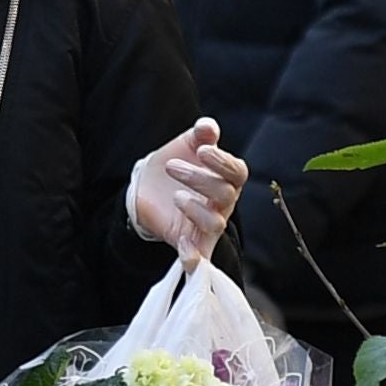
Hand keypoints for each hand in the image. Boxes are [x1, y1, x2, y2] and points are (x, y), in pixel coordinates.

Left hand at [130, 117, 247, 261]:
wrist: (148, 187)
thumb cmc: (175, 164)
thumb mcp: (186, 145)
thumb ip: (200, 135)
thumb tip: (207, 126)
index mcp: (226, 178)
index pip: (237, 172)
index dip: (222, 162)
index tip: (201, 150)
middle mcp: (222, 204)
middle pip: (225, 195)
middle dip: (199, 179)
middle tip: (171, 166)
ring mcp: (207, 224)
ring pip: (216, 224)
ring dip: (196, 210)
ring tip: (175, 196)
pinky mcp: (190, 242)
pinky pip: (200, 258)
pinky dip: (194, 258)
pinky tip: (183, 247)